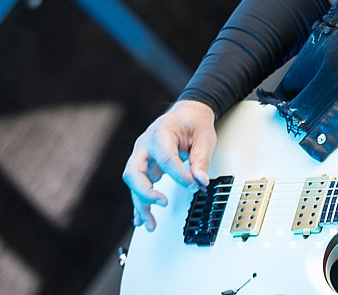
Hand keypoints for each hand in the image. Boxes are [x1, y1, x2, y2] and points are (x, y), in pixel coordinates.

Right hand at [122, 100, 216, 231]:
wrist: (186, 113)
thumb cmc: (193, 122)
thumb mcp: (204, 137)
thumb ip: (201, 159)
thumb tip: (200, 181)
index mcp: (160, 134)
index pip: (166, 159)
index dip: (179, 175)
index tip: (193, 185)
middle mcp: (145, 146)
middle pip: (134, 172)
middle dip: (146, 191)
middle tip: (162, 203)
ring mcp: (141, 157)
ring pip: (134, 184)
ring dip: (141, 205)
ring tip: (150, 224)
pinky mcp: (144, 167)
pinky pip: (138, 187)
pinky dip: (140, 203)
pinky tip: (141, 219)